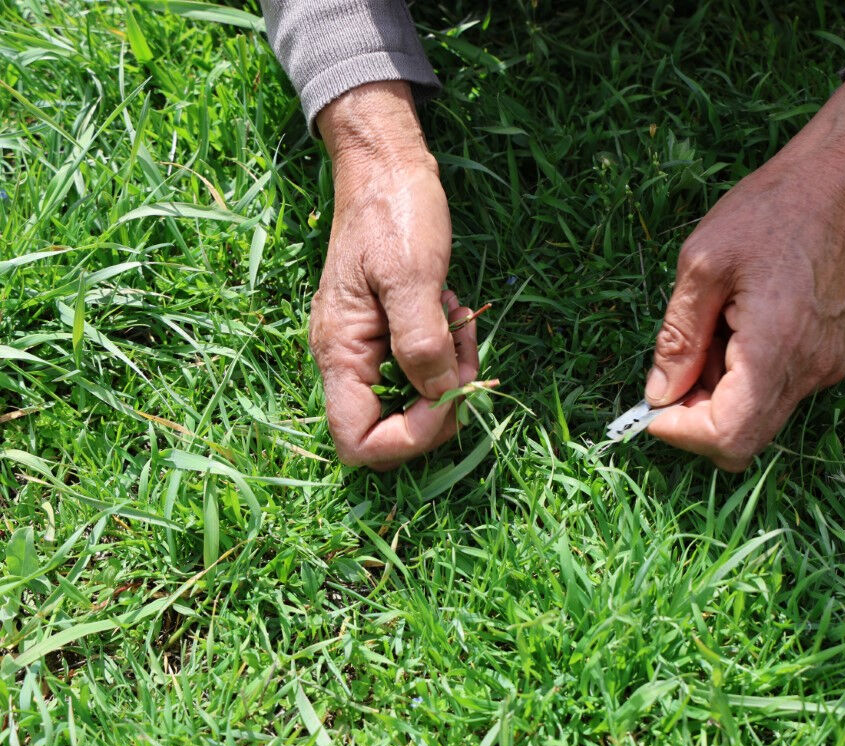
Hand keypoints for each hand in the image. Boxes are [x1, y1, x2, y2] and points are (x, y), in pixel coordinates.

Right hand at [309, 82, 477, 469]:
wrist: (382, 165)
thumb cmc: (394, 210)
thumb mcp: (412, 275)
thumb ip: (421, 343)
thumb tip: (440, 396)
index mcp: (340, 352)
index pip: (358, 442)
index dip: (408, 439)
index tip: (447, 395)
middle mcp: (344, 360)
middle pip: (386, 433)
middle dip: (436, 409)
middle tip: (465, 356)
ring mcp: (363, 349)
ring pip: (407, 403)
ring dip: (446, 379)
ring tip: (461, 324)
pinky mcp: (383, 335)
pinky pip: (414, 371)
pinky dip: (442, 357)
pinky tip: (453, 317)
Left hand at [645, 71, 844, 470]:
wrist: (829, 189)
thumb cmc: (764, 215)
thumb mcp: (700, 266)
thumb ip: (677, 338)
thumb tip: (658, 394)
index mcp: (775, 348)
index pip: (728, 436)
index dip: (682, 432)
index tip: (654, 406)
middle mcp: (808, 371)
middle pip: (742, 440)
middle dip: (696, 417)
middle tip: (676, 368)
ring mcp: (823, 370)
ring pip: (756, 419)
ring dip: (718, 396)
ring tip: (712, 332)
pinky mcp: (827, 363)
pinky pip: (775, 395)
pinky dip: (743, 380)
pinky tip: (736, 331)